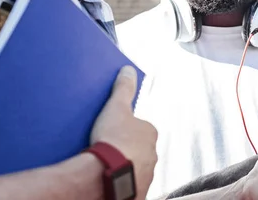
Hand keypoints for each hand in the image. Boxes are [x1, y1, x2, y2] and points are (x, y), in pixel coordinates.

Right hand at [90, 66, 157, 199]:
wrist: (107, 175)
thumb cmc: (114, 140)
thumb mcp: (116, 107)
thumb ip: (123, 89)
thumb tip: (128, 70)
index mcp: (150, 134)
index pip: (140, 129)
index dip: (124, 130)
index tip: (110, 133)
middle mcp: (153, 156)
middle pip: (139, 150)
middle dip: (126, 150)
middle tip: (106, 151)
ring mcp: (146, 176)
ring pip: (135, 169)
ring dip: (124, 168)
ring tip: (104, 167)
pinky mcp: (136, 192)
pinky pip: (129, 186)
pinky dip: (121, 183)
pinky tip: (108, 182)